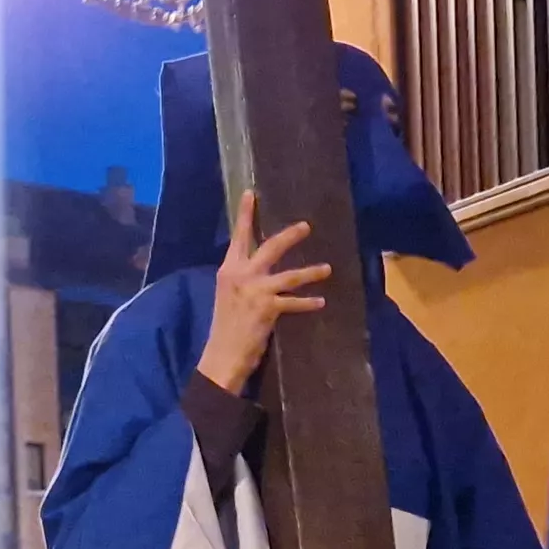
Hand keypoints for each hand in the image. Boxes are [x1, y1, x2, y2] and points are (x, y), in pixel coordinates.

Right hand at [194, 190, 332, 394]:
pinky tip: (320, 301)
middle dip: (289, 236)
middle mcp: (241, 275)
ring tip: (326, 269)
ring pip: (289, 275)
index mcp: (229, 269)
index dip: (246, 215)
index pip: (238, 237)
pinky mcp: (267, 308)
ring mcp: (255, 291)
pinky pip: (293, 302)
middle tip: (306, 226)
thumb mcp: (228, 294)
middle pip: (269, 248)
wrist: (222, 353)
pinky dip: (308, 302)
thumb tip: (260, 265)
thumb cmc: (226, 325)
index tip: (251, 194)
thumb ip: (242, 277)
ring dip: (310, 272)